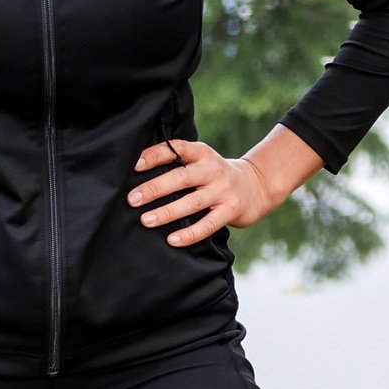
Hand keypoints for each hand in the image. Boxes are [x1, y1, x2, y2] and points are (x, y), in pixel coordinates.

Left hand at [128, 137, 282, 246]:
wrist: (256, 186)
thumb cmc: (216, 176)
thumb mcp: (202, 162)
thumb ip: (179, 165)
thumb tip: (138, 177)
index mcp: (202, 154)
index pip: (176, 149)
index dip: (155, 155)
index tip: (135, 165)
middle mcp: (213, 170)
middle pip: (181, 178)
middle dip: (155, 188)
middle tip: (133, 199)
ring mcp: (223, 190)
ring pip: (192, 202)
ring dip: (167, 212)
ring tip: (146, 220)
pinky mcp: (231, 210)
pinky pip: (207, 224)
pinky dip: (189, 233)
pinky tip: (172, 240)